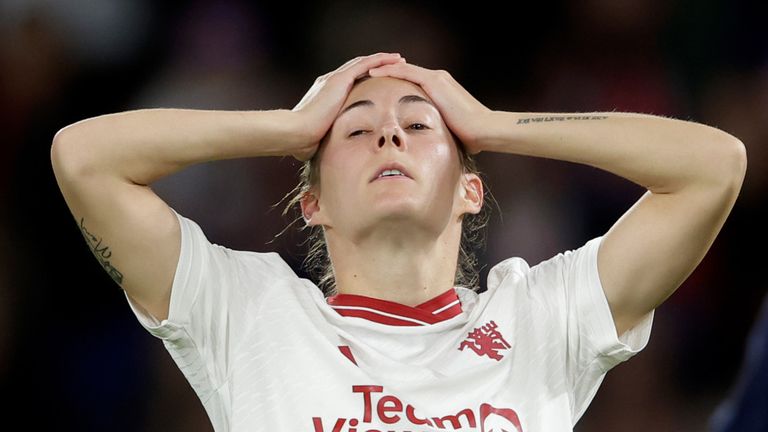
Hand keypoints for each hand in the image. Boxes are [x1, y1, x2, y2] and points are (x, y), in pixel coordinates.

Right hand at [290, 52, 405, 160]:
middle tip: (393, 64)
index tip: (379, 80)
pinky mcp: (339, 80)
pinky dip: (380, 60)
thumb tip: (332, 152)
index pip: (350, 83)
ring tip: (399, 59)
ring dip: (382, 60)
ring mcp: (334, 79)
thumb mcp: (322, 136)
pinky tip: (394, 59)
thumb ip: (330, 137)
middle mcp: (330, 82)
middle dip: (376, 66)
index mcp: (327, 94)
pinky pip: (365, 64)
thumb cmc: (306, 141)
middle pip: (358, 69)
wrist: (296, 133)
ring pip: (364, 63)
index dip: (366, 79)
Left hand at [367, 62, 491, 153]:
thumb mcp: (448, 130)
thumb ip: (436, 131)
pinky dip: (389, 70)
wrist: (484, 129)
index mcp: (442, 90)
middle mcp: (439, 80)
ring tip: (366, 71)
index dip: (396, 85)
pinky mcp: (435, 81)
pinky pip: (406, 72)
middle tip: (369, 76)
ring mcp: (437, 78)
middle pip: (407, 74)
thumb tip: (429, 146)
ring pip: (403, 69)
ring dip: (384, 69)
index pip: (414, 83)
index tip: (381, 89)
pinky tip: (373, 73)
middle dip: (388, 74)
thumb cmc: (470, 136)